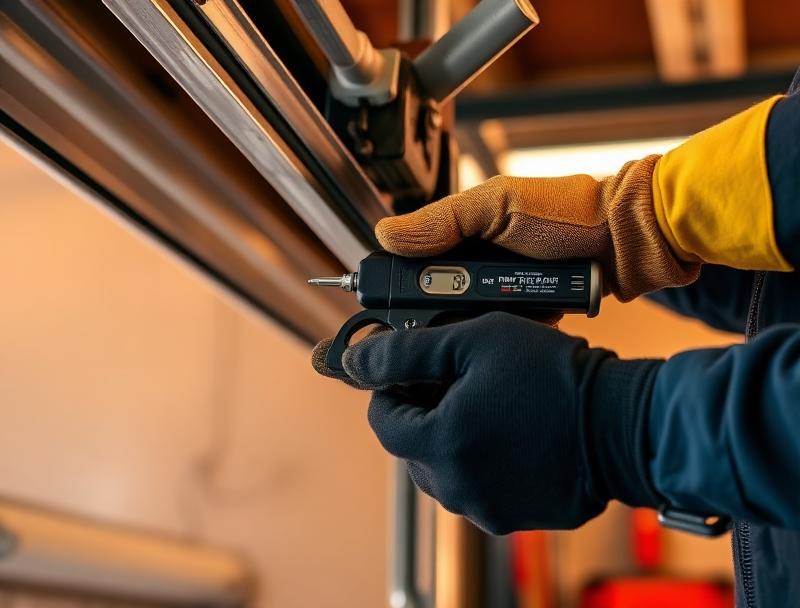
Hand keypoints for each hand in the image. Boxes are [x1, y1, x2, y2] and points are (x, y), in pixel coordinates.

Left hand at [342, 312, 662, 533]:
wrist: (623, 422)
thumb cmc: (552, 377)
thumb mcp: (472, 341)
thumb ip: (407, 352)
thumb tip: (357, 361)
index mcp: (440, 446)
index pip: (383, 422)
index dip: (392, 390)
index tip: (413, 372)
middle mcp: (457, 488)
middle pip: (413, 448)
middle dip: (425, 414)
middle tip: (459, 383)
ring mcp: (488, 508)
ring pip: (446, 470)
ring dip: (454, 439)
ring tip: (489, 406)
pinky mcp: (516, 518)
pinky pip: (480, 488)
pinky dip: (484, 462)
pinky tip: (511, 434)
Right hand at [374, 157, 699, 300]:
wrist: (623, 243)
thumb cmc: (567, 214)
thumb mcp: (496, 207)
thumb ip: (442, 221)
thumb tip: (387, 233)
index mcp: (460, 230)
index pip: (411, 263)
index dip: (400, 286)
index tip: (391, 304)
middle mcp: (475, 261)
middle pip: (436, 299)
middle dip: (445, 308)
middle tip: (465, 303)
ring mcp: (498, 287)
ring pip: (465, 319)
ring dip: (474, 322)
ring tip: (497, 313)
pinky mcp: (520, 309)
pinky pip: (497, 328)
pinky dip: (502, 329)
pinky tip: (511, 327)